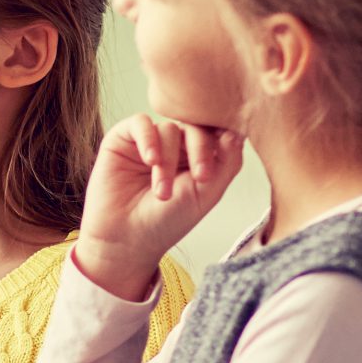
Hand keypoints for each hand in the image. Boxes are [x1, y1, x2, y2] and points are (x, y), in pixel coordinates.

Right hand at [75, 115, 243, 299]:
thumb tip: (238, 130)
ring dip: (169, 161)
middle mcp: (175, 144)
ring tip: (163, 192)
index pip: (217, 132)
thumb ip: (227, 162)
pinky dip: (148, 139)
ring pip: (169, 129)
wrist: (126, 240)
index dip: (222, 141)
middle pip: (196, 126)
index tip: (216, 170)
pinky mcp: (123, 138)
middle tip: (200, 178)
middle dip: (201, 151)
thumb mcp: (206, 194)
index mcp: (199, 156)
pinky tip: (150, 160)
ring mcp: (150, 140)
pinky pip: (140, 123)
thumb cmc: (166, 222)